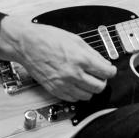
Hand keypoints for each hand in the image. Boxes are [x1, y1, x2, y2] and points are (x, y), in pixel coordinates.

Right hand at [0, 15, 116, 101]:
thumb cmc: (47, 38)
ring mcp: (63, 84)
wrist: (27, 44)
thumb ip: (91, 53)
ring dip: (90, 88)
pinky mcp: (54, 90)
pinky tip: (76, 84)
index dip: (111, 71)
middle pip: (99, 87)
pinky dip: (78, 93)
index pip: (106, 73)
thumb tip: (103, 63)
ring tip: (87, 79)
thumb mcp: (75, 39)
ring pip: (88, 96)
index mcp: (80, 59)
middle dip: (102, 81)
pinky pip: (74, 99)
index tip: (110, 70)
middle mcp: (73, 74)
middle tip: (99, 75)